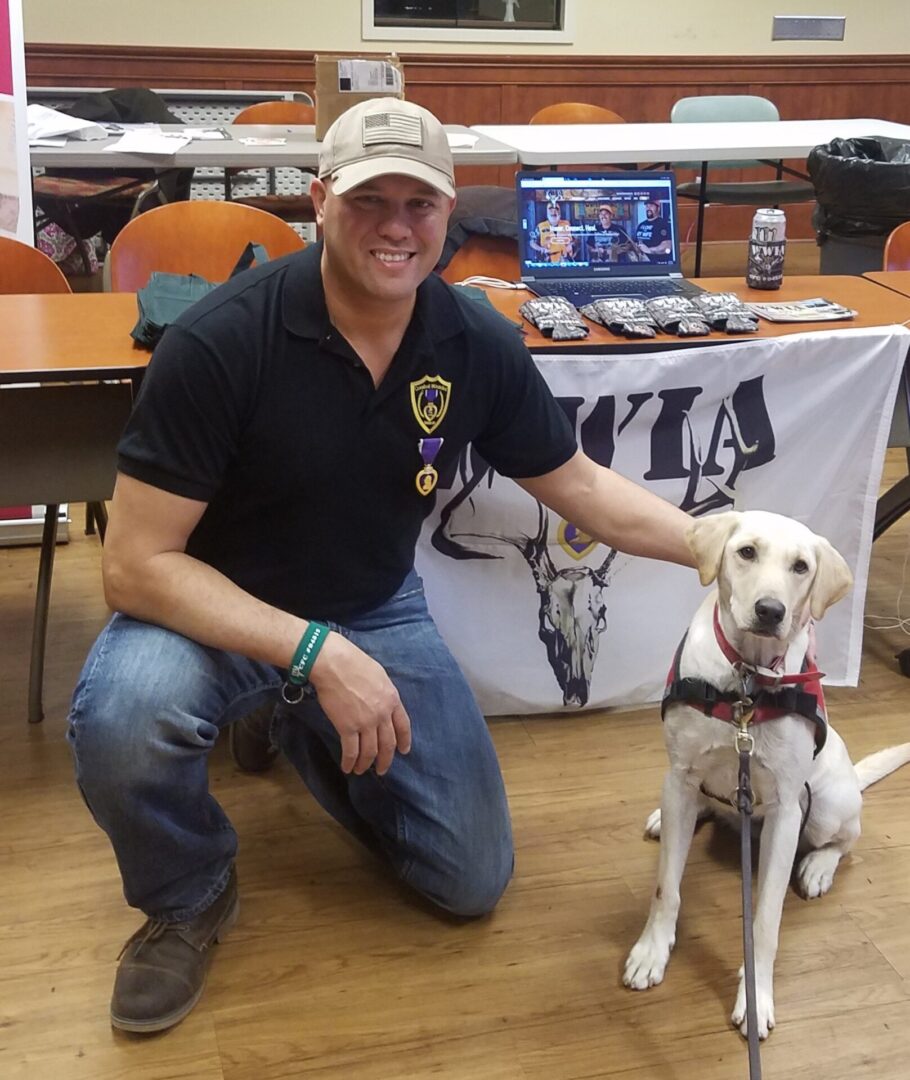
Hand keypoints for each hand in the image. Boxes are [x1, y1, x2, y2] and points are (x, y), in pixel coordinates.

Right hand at [308, 632, 410, 775]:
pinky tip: (347, 768)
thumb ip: (384, 693)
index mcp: (392, 699)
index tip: (404, 751)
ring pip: (370, 751)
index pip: (403, 725)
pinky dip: (350, 762)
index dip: (404, 740)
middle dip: (385, 760)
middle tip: (382, 770)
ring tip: (361, 771)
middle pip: (388, 743)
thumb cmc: (354, 662)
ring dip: (366, 764)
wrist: (334, 664)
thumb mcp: (379, 675)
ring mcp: (366, 723)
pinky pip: (351, 751)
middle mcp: (382, 714)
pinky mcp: (347, 727)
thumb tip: (382, 702)